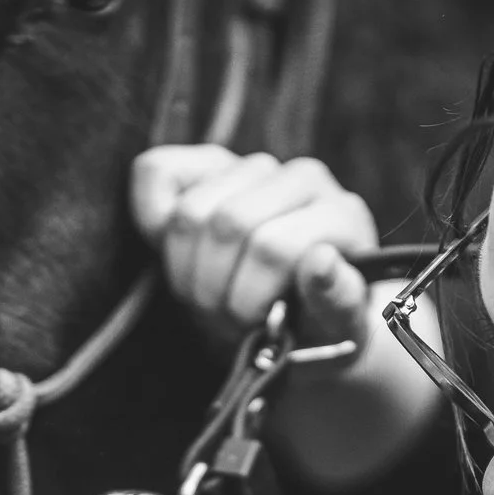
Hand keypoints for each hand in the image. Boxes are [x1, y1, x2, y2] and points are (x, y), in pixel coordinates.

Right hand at [131, 145, 379, 350]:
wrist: (297, 318)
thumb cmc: (319, 327)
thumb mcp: (339, 331)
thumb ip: (337, 301)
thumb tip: (320, 260)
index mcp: (342, 214)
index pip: (273, 247)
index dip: (250, 300)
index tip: (255, 328)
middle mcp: (302, 178)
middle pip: (227, 226)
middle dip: (215, 290)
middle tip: (224, 321)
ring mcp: (254, 167)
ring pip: (191, 212)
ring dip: (185, 272)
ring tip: (208, 299)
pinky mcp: (208, 163)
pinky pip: (156, 172)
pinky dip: (151, 218)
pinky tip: (171, 253)